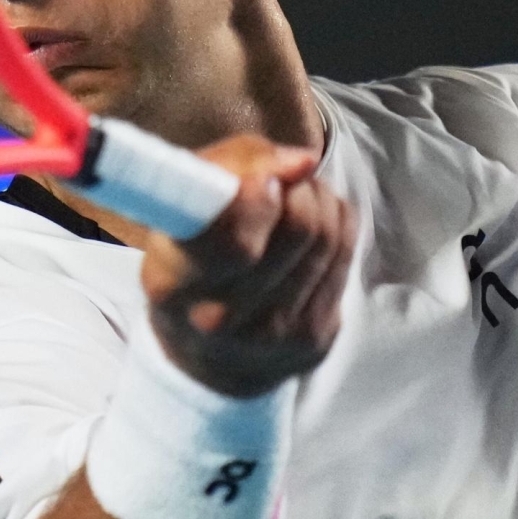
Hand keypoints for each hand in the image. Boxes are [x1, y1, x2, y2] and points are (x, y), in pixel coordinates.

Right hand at [140, 136, 356, 398]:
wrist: (210, 356)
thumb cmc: (192, 259)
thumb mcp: (183, 205)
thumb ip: (235, 163)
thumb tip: (302, 162)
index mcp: (172, 284)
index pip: (233, 241)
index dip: (259, 198)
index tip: (265, 181)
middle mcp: (221, 321)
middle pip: (299, 226)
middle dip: (295, 187)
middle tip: (277, 182)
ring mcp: (274, 336)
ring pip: (327, 233)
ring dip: (316, 199)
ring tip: (292, 201)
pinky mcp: (315, 338)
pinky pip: (345, 251)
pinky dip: (334, 224)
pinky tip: (309, 230)